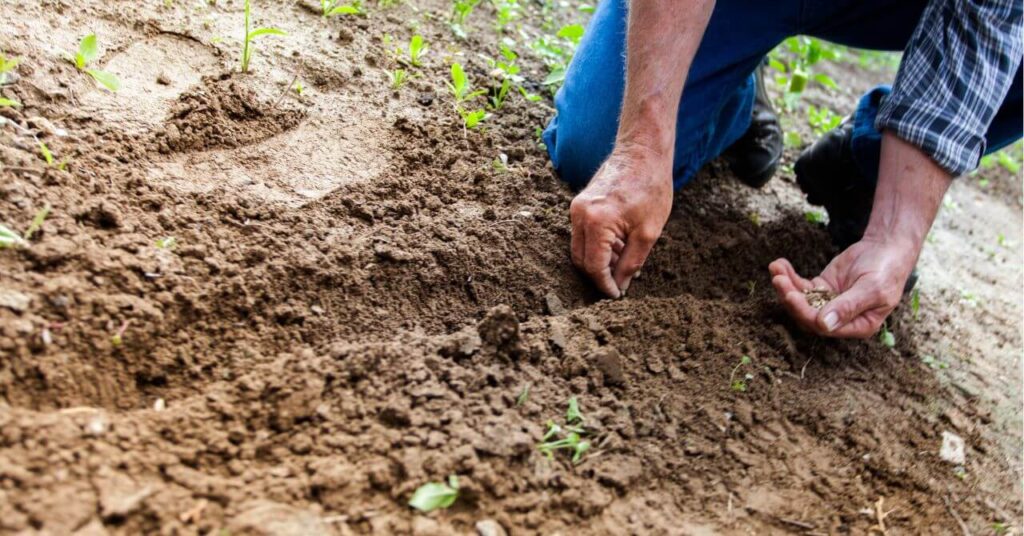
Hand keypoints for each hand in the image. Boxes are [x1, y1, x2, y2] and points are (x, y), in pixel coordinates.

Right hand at [570, 148, 672, 297]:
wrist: (642, 152)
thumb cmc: (650, 187)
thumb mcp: (648, 232)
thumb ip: (631, 263)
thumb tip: (620, 285)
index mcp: (596, 222)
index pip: (594, 266)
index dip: (605, 285)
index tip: (617, 295)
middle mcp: (579, 215)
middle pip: (581, 260)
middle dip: (599, 275)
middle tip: (620, 284)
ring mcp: (576, 208)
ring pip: (580, 248)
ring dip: (599, 261)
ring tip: (624, 262)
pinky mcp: (579, 204)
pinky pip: (582, 234)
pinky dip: (597, 246)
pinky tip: (619, 246)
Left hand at [768, 236, 917, 337]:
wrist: (887, 248)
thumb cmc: (886, 270)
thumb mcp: (872, 289)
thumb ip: (848, 306)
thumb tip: (824, 325)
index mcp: (857, 326)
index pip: (824, 327)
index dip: (805, 313)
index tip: (791, 296)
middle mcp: (840, 319)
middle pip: (807, 315)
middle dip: (790, 298)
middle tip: (778, 280)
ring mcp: (829, 303)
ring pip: (801, 300)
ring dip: (786, 286)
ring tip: (775, 268)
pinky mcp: (822, 288)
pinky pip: (801, 286)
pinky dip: (789, 276)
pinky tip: (779, 264)